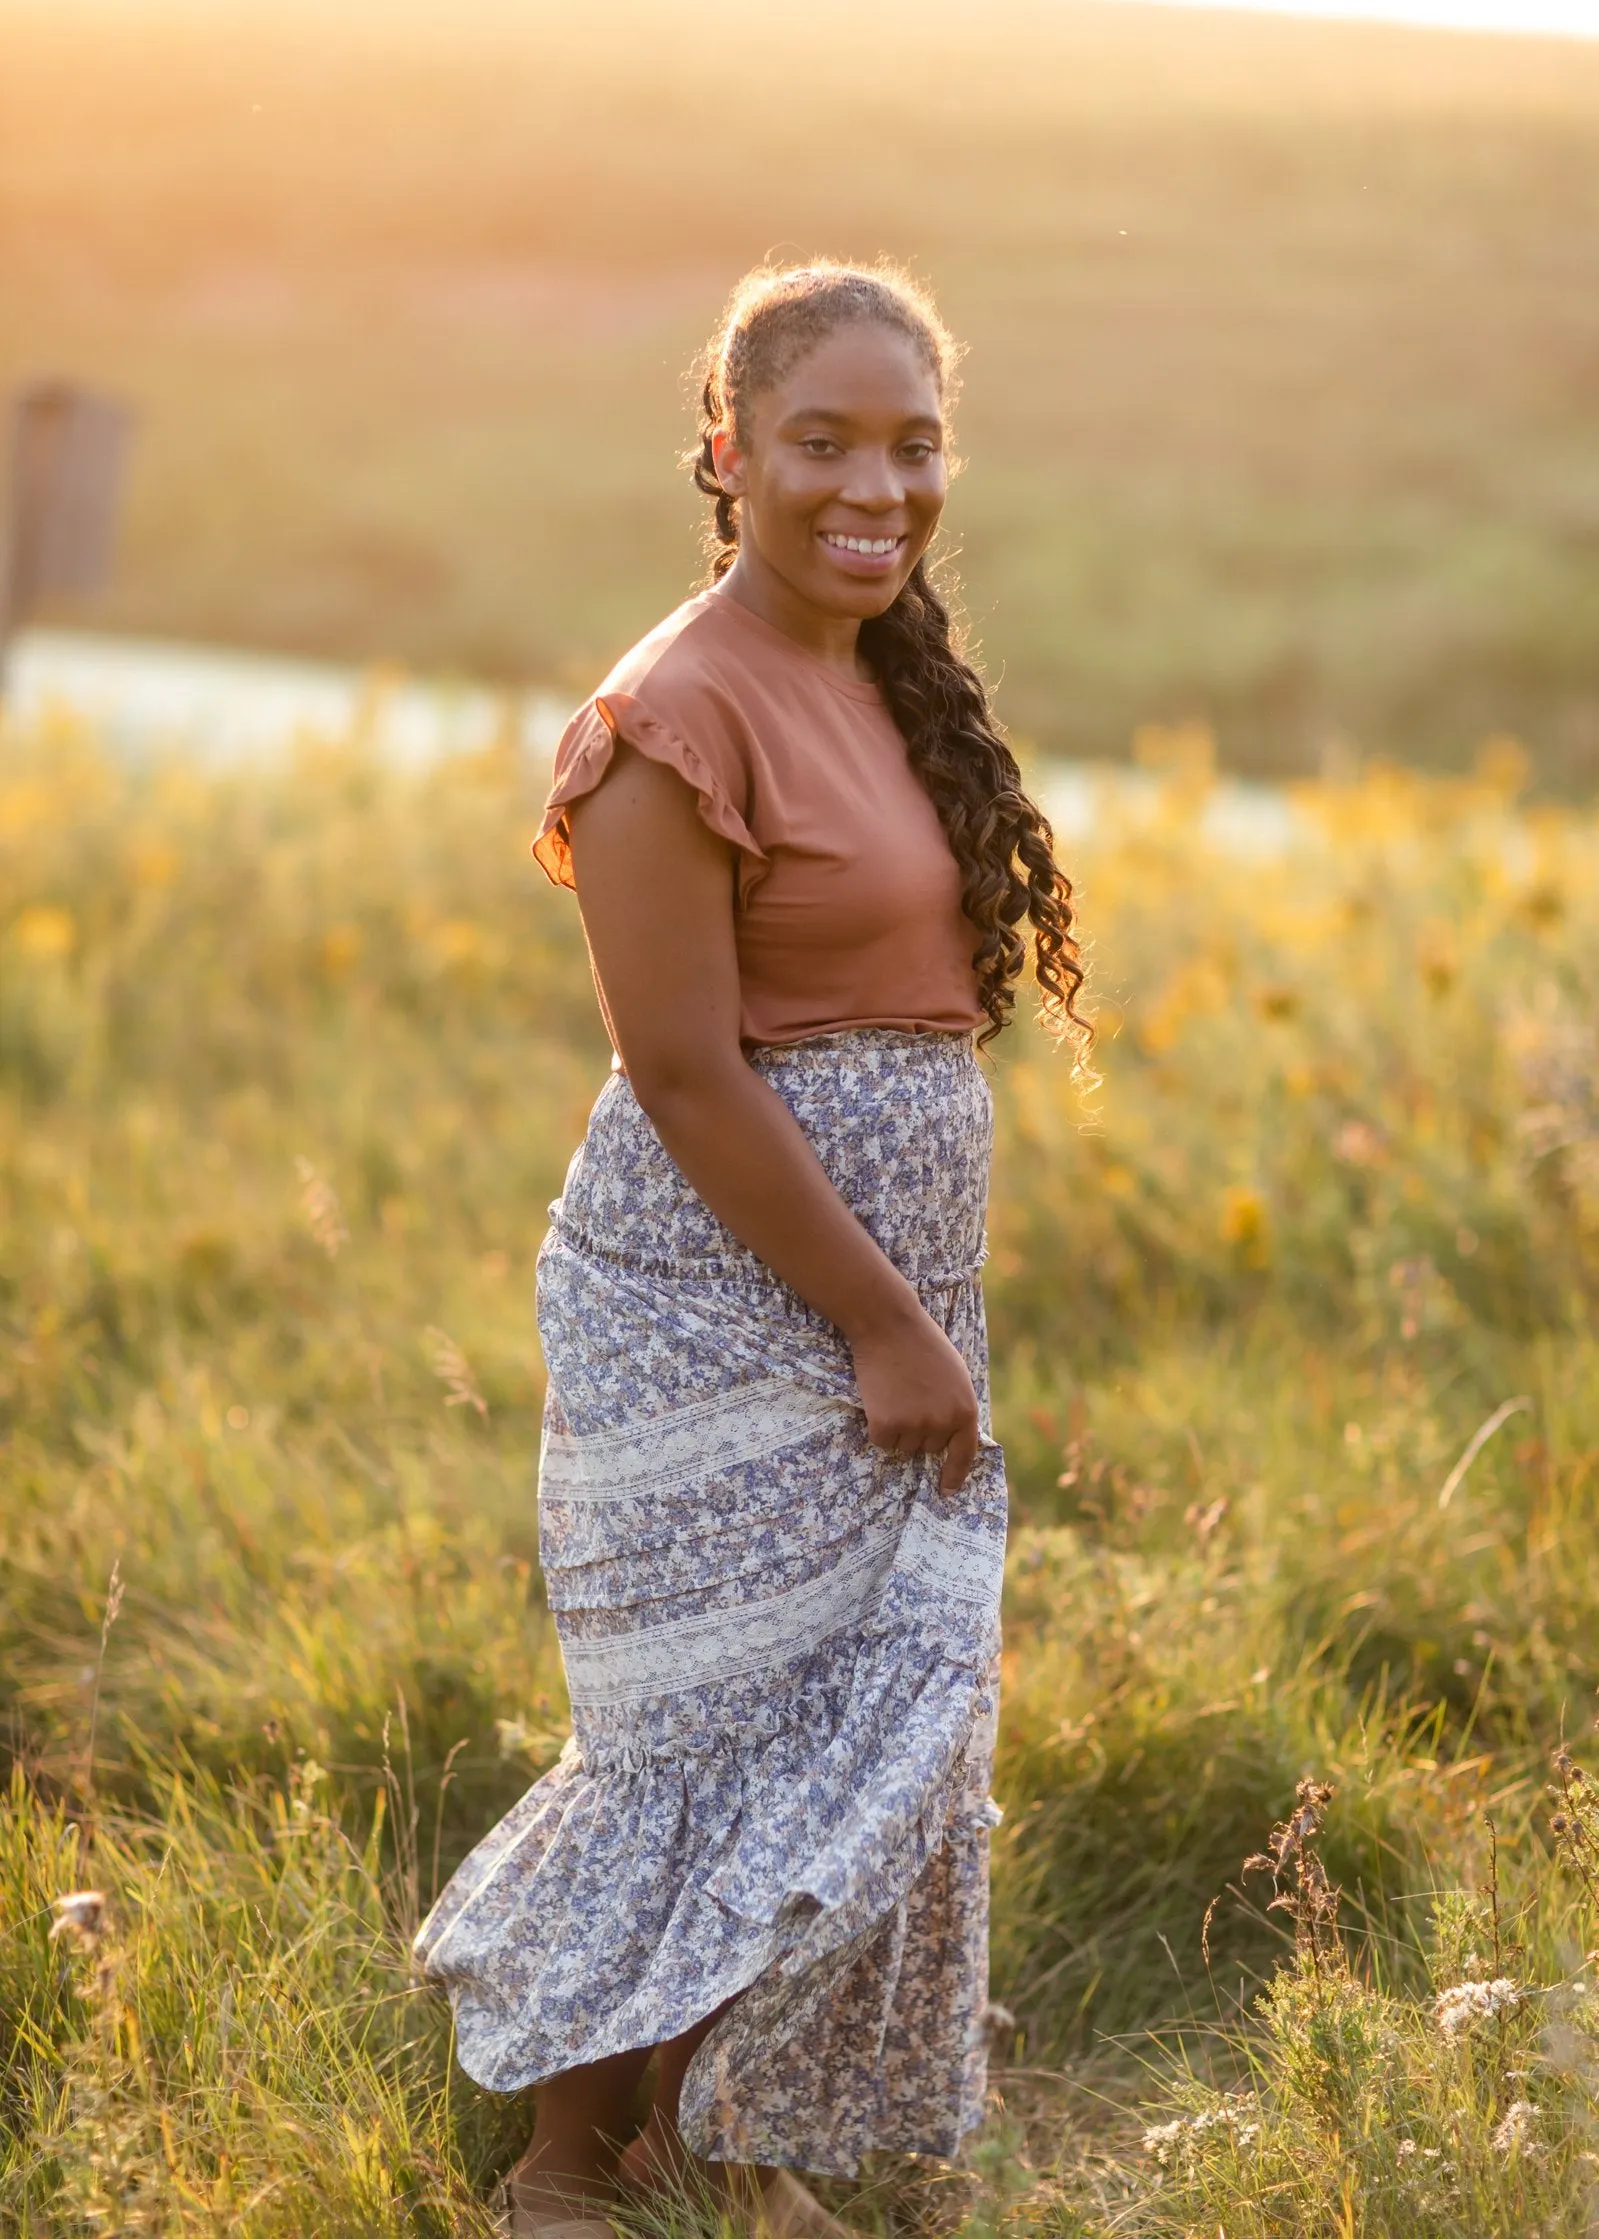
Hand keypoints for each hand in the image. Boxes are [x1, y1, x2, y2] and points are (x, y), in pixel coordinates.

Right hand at [847, 1299, 981, 1493]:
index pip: (964, 1454)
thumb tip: (948, 1440)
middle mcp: (942, 1424)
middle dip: (918, 1430)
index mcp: (966, 1411)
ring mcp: (914, 1426)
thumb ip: (955, 1408)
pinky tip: (880, 1398)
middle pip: (927, 1448)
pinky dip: (877, 1426)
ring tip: (895, 1393)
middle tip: (910, 1397)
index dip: (954, 1475)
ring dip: (897, 1427)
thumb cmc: (923, 1345)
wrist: (889, 1326)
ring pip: (903, 1446)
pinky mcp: (886, 1425)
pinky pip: (881, 1441)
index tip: (946, 1492)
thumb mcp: (955, 1376)